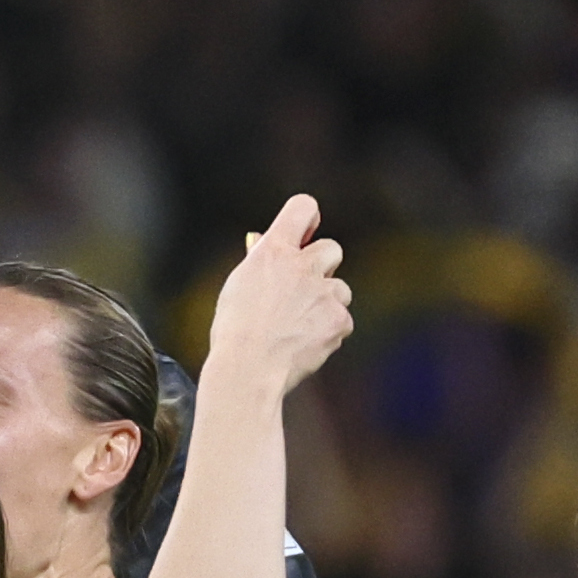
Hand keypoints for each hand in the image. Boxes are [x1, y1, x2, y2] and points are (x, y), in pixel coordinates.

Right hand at [202, 195, 352, 398]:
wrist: (248, 370)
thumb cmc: (235, 332)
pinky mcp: (339, 319)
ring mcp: (324, 293)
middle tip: (301, 291)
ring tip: (297, 326)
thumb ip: (258, 261)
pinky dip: (329, 330)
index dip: (307, 219)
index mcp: (273, 251)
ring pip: (340, 288)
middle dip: (321, 266)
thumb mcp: (238, 287)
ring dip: (326, 302)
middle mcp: (303, 266)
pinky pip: (343, 319)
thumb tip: (262, 240)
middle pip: (332, 248)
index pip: (303, 208)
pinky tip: (305, 343)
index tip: (304, 234)